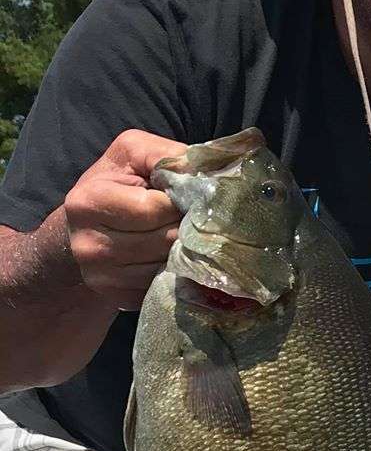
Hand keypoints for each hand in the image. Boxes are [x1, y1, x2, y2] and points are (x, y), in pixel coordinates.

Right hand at [62, 131, 186, 304]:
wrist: (82, 228)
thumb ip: (166, 156)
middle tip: (193, 215)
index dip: (181, 200)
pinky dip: (176, 269)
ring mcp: (102, 276)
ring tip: (182, 232)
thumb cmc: (115, 183)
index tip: (188, 195)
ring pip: (169, 264)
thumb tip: (207, 173)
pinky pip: (165, 284)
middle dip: (186, 225)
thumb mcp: (132, 153)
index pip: (156, 208)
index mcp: (89, 202)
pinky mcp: (118, 297)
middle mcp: (90, 244)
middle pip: (166, 239)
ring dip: (185, 248)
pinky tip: (172, 255)